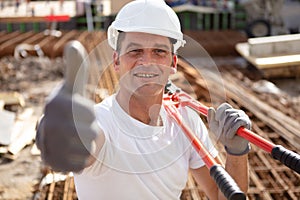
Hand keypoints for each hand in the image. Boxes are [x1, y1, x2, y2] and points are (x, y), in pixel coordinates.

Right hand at [36, 41, 99, 171]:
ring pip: (88, 149)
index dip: (91, 114)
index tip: (84, 112)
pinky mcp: (53, 163)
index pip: (89, 113)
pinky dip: (85, 159)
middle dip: (93, 131)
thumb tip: (74, 44)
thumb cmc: (73, 108)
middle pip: (91, 133)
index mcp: (56, 104)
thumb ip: (77, 68)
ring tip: (79, 139)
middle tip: (82, 127)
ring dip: (89, 145)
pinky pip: (82, 164)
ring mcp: (48, 146)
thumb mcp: (76, 88)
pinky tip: (76, 151)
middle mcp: (47, 125)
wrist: (62, 135)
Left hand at [207, 103, 250, 155]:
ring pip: (232, 117)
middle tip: (221, 131)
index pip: (225, 106)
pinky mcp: (247, 122)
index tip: (216, 119)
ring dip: (226, 128)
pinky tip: (230, 136)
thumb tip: (210, 108)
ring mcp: (243, 116)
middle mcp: (237, 112)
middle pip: (227, 112)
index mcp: (229, 112)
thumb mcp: (214, 127)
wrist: (233, 146)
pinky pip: (238, 121)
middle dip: (222, 123)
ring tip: (226, 135)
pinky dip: (232, 129)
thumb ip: (211, 118)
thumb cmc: (224, 135)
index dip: (220, 111)